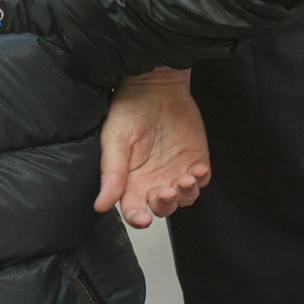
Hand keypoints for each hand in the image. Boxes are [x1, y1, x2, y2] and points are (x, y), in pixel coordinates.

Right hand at [96, 69, 209, 227]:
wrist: (155, 85)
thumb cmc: (129, 109)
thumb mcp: (114, 140)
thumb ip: (111, 174)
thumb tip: (100, 205)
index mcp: (130, 181)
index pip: (133, 208)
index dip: (137, 218)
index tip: (142, 219)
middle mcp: (153, 180)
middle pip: (162, 208)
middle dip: (165, 205)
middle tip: (166, 192)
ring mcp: (176, 171)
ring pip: (185, 198)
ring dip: (186, 194)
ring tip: (185, 179)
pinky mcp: (195, 159)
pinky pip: (202, 179)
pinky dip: (202, 178)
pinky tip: (198, 169)